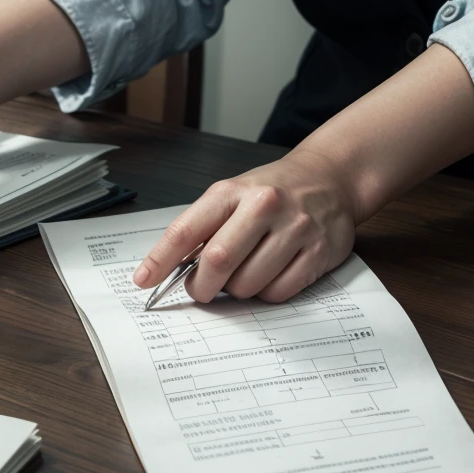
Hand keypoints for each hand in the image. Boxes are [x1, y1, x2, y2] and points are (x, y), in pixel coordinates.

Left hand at [133, 150, 358, 302]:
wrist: (330, 179)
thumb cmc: (271, 192)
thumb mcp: (231, 197)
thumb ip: (202, 229)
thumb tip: (168, 270)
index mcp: (231, 192)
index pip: (185, 230)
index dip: (160, 260)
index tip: (144, 281)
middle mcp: (264, 206)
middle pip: (217, 262)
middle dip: (201, 286)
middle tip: (200, 289)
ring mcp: (295, 229)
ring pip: (247, 284)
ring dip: (236, 290)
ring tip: (244, 272)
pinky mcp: (319, 252)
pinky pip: (278, 293)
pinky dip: (266, 294)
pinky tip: (270, 273)